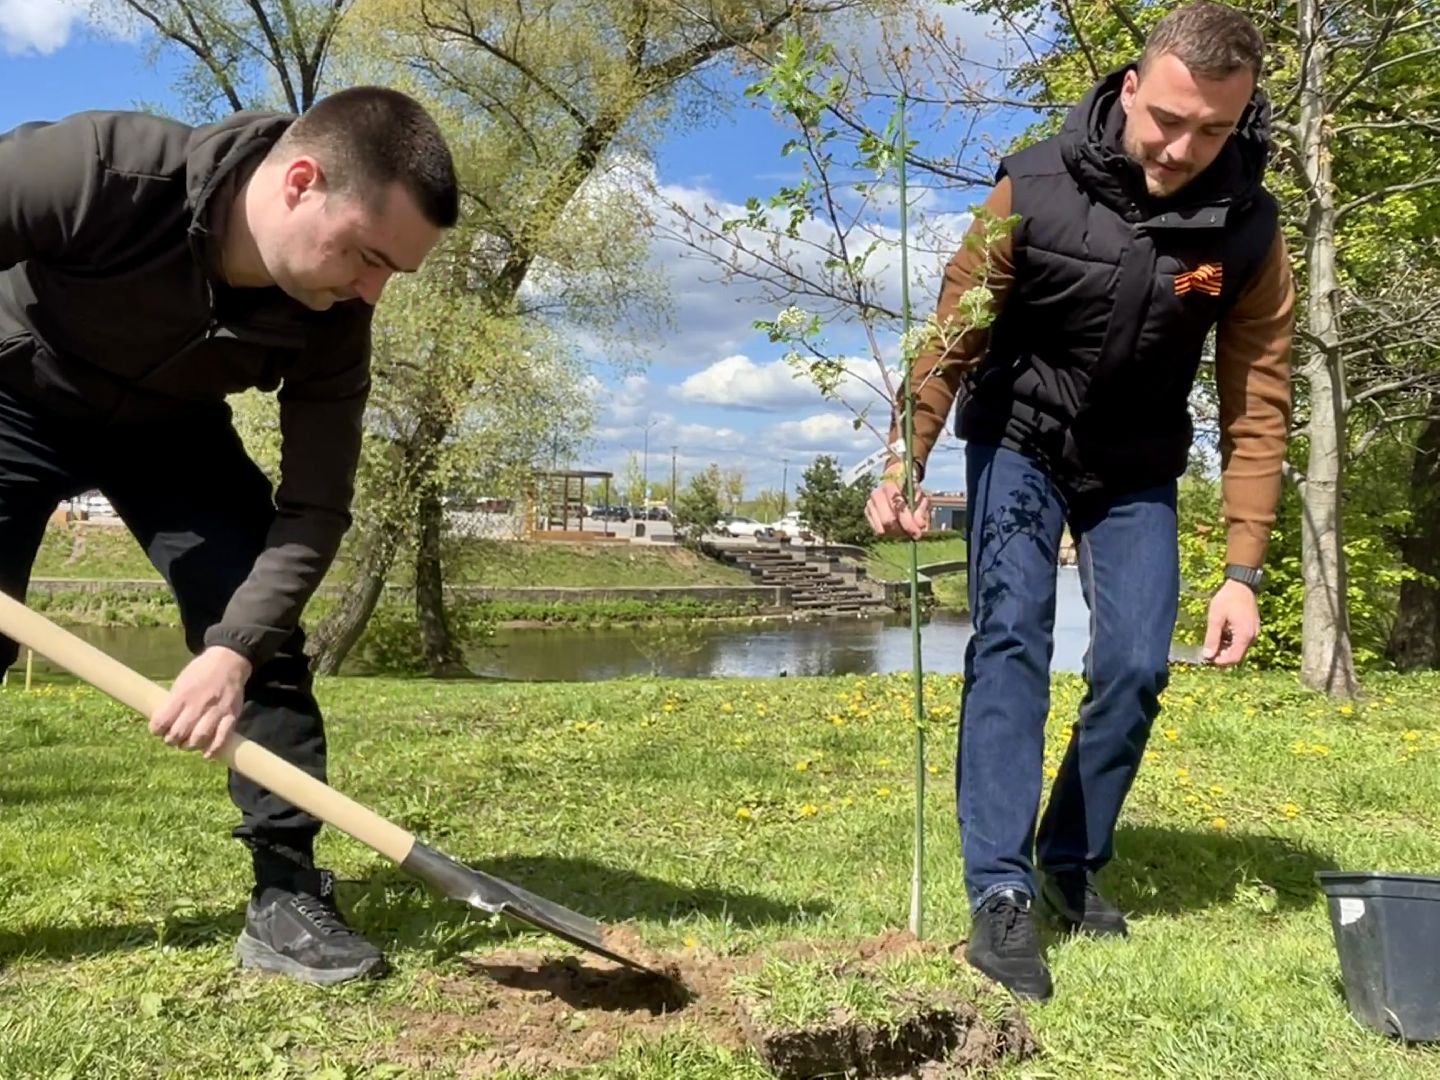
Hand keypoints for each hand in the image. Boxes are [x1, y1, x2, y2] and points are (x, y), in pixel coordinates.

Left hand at [149, 645, 251, 759]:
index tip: (157, 730)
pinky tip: (206, 753)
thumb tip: (162, 723)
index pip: (162, 721)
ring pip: (199, 738)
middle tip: (173, 738)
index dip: (156, 730)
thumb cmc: (200, 672)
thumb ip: (172, 702)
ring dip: (190, 746)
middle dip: (172, 740)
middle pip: (179, 733)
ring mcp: (216, 711)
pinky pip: (222, 738)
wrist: (228, 661)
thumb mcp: (180, 682)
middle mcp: (198, 704)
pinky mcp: (231, 716)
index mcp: (182, 695)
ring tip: (188, 743)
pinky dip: (212, 749)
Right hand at [865, 474, 930, 539]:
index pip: (897, 507)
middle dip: (902, 530)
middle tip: (912, 533)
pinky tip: (896, 527)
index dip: (907, 522)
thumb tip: (920, 525)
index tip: (917, 533)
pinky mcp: (867, 512)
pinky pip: (877, 531)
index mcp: (891, 485)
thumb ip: (922, 511)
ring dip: (896, 533)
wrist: (898, 485)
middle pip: (887, 520)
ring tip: (905, 529)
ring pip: (882, 528)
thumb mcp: (922, 498)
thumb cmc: (912, 493)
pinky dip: (888, 533)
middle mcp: (877, 493)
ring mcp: (870, 503)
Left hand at [1203, 579, 1260, 666]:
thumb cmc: (1228, 599)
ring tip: (1212, 641)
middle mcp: (1253, 637)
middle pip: (1237, 656)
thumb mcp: (1215, 618)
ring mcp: (1254, 632)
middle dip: (1222, 656)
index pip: (1234, 658)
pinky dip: (1231, 642)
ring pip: (1240, 649)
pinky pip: (1242, 641)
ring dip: (1226, 649)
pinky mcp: (1252, 628)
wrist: (1242, 584)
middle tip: (1207, 650)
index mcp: (1244, 636)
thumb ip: (1212, 638)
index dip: (1220, 662)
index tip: (1207, 658)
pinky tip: (1221, 634)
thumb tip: (1207, 656)